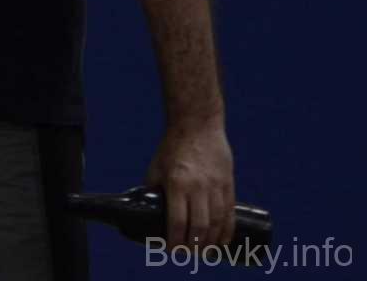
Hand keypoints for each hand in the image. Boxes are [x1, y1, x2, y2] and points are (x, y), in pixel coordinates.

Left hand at [145, 121, 235, 248]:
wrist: (197, 125)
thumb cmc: (172, 147)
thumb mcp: (156, 167)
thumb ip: (153, 189)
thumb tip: (147, 210)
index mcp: (176, 183)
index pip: (177, 221)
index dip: (174, 240)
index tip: (170, 248)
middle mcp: (198, 187)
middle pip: (199, 226)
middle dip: (193, 245)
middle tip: (187, 253)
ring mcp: (215, 186)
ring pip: (217, 222)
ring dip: (210, 241)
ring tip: (203, 251)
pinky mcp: (228, 184)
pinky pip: (230, 212)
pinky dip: (227, 230)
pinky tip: (223, 241)